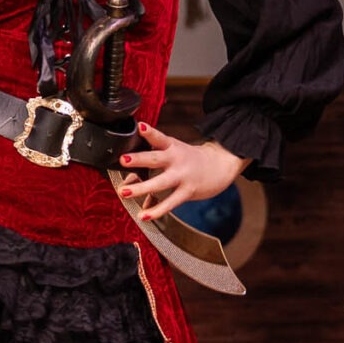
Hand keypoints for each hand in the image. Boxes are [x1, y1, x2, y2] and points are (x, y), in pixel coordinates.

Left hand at [115, 123, 243, 221]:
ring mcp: (182, 176)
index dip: (149, 132)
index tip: (140, 127)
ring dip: (141, 188)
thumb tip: (127, 182)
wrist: (220, 166)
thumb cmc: (189, 160)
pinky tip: (144, 215)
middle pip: (156, 158)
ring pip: (160, 183)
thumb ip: (148, 168)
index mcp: (171, 147)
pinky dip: (157, 209)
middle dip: (139, 159)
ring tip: (124, 192)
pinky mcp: (187, 191)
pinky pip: (170, 202)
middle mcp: (176, 160)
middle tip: (123, 159)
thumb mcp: (171, 156)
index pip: (159, 137)